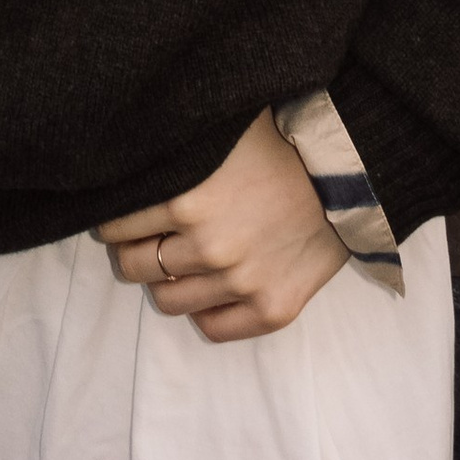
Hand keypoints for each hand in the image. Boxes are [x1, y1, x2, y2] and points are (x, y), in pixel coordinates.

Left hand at [93, 110, 347, 341]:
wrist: (348, 173)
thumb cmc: (278, 141)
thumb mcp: (214, 131)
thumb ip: (170, 147)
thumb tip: (126, 143)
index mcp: (186, 201)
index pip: (117, 226)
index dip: (112, 220)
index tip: (116, 215)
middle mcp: (208, 249)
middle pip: (135, 266)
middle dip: (130, 252)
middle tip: (140, 241)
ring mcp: (241, 285)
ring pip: (168, 301)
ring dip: (163, 282)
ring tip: (173, 263)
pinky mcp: (272, 310)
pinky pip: (213, 328)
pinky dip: (203, 311)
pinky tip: (207, 288)